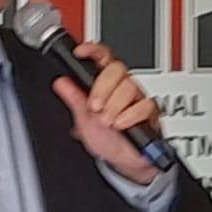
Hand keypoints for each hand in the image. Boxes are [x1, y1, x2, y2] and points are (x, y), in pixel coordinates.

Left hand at [51, 42, 160, 185]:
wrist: (124, 161)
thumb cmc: (106, 138)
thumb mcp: (83, 119)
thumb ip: (74, 99)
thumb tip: (61, 82)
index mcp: (105, 83)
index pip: (103, 57)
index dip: (93, 51)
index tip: (80, 53)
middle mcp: (122, 87)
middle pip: (117, 68)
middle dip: (102, 88)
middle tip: (94, 107)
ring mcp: (137, 98)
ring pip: (130, 86)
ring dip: (114, 106)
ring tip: (107, 121)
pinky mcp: (150, 111)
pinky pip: (144, 105)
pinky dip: (129, 116)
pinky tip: (121, 124)